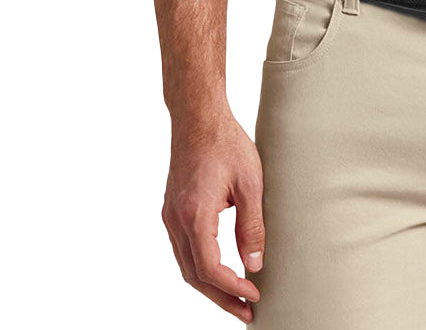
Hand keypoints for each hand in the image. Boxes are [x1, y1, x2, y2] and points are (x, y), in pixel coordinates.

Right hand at [162, 110, 264, 321]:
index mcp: (194, 215)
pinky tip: (219, 270)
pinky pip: (183, 249)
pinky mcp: (172, 209)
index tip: (254, 296)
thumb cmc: (226, 143)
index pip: (210, 268)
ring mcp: (170, 215)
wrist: (198, 116)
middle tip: (246, 311)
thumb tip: (255, 265)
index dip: (232, 288)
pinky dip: (200, 266)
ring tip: (237, 297)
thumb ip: (252, 226)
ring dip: (210, 285)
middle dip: (220, 298)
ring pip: (186, 265)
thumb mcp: (250, 183)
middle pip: (194, 275)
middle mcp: (175, 220)